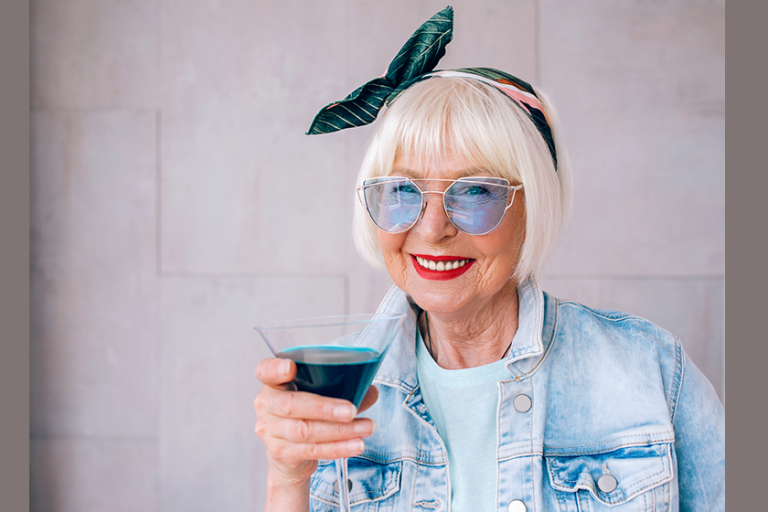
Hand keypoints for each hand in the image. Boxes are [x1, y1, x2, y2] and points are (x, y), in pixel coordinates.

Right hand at [254, 357, 378, 484]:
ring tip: (366, 427)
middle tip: (351, 410)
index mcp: (273, 383)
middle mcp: (266, 405)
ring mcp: (270, 431)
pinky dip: (337, 448)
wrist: (291, 457)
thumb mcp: (319, 396)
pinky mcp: (281, 453)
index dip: (275, 369)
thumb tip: (371, 391)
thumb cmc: (306, 415)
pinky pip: (311, 451)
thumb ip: (342, 390)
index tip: (290, 367)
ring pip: (305, 431)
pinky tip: (355, 444)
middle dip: (325, 408)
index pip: (265, 370)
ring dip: (340, 430)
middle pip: (291, 405)